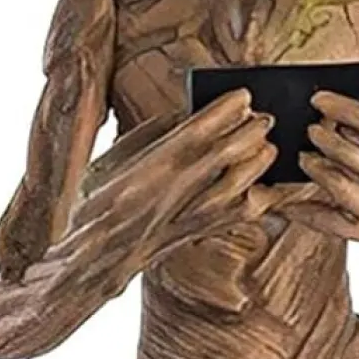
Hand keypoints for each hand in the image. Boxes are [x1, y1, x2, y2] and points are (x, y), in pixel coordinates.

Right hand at [70, 89, 279, 281]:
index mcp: (144, 174)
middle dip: (249, 134)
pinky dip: (257, 199)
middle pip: (223, 159)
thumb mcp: (109, 162)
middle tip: (266, 117)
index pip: (194, 135)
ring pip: (236, 190)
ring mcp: (185, 221)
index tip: (243, 96)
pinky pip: (236, 219)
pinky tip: (265, 185)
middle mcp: (168, 198)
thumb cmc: (95, 206)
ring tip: (269, 147)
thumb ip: (148, 135)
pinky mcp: (194, 238)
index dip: (223, 113)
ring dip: (258, 165)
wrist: (90, 263)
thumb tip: (186, 112)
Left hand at [290, 91, 358, 284]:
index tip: (318, 99)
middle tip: (310, 130)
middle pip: (349, 153)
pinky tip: (289, 207)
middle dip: (323, 139)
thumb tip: (357, 92)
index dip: (339, 107)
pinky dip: (307, 215)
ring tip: (306, 158)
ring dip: (316, 168)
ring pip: (338, 185)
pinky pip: (333, 224)